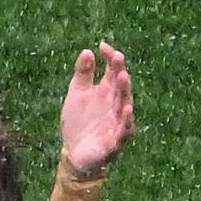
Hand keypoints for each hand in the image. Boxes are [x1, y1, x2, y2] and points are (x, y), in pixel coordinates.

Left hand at [59, 44, 133, 177]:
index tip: (102, 46)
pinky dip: (126, 120)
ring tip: (122, 76)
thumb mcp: (77, 95)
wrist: (74, 154)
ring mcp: (117, 121)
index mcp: (107, 91)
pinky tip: (126, 109)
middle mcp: (115, 104)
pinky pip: (124, 129)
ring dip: (124, 90)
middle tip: (117, 57)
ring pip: (124, 103)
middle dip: (119, 71)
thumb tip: (87, 51)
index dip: (110, 58)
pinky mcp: (115, 141)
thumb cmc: (78, 123)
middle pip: (120, 85)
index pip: (113, 70)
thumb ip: (82, 74)